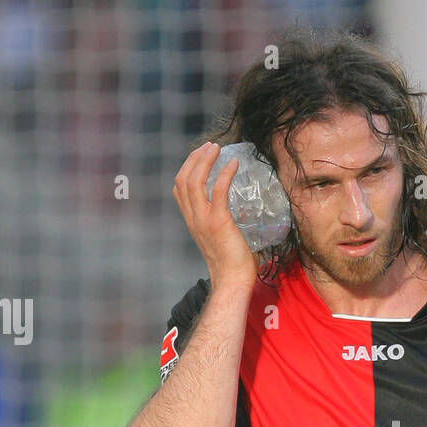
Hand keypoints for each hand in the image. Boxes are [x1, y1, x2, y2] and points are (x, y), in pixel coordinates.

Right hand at [172, 141, 257, 287]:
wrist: (233, 281)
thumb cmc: (233, 264)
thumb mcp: (223, 237)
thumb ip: (227, 222)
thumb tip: (247, 210)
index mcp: (192, 221)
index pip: (180, 188)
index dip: (188, 168)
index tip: (201, 156)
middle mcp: (193, 218)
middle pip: (184, 179)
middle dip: (195, 158)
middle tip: (210, 146)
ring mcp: (203, 219)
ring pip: (194, 181)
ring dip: (205, 160)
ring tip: (217, 148)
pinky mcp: (218, 222)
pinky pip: (218, 191)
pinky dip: (224, 173)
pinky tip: (233, 163)